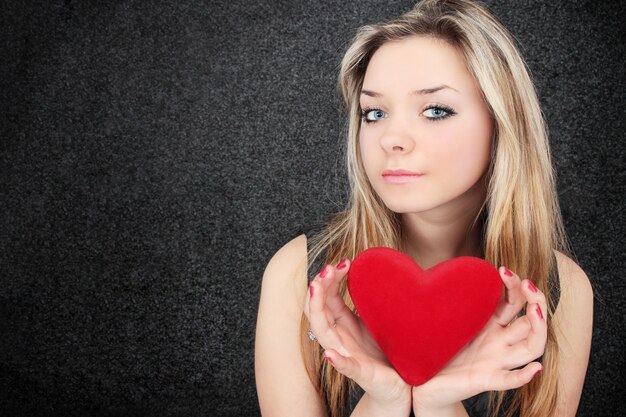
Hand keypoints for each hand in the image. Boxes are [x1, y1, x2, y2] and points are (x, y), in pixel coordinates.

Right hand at [304, 260, 411, 414]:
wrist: (403, 384)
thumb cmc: (387, 349)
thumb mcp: (377, 317)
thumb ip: (368, 298)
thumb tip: (371, 267)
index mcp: (343, 323)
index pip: (326, 296)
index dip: (329, 278)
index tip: (344, 262)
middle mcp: (339, 337)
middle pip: (317, 310)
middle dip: (318, 287)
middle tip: (328, 268)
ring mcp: (348, 355)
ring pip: (323, 334)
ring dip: (317, 311)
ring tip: (316, 289)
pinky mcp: (362, 374)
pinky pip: (346, 367)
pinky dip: (337, 361)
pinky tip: (331, 354)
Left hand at [412, 267, 546, 413]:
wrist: (422, 380)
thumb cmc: (436, 346)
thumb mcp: (446, 317)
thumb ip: (452, 297)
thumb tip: (445, 266)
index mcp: (491, 325)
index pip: (514, 302)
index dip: (515, 286)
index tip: (502, 269)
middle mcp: (499, 342)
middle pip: (531, 322)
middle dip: (535, 300)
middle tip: (527, 284)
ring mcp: (495, 362)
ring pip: (530, 349)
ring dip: (538, 329)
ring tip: (535, 311)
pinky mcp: (485, 380)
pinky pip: (509, 380)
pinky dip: (524, 376)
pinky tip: (535, 368)